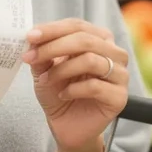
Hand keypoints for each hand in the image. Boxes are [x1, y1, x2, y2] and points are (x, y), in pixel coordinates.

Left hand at [25, 19, 129, 150]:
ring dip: (61, 70)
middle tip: (31, 57)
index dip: (53, 29)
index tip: (30, 36)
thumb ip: (42, 52)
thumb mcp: (45, 68)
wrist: (66, 125)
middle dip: (53, 47)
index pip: (77, 26)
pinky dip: (73, 89)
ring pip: (90, 60)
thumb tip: (33, 38)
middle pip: (85, 40)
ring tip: (46, 80)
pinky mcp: (119, 97)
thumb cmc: (59, 92)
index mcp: (99, 39)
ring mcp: (120, 75)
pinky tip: (63, 95)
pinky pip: (95, 86)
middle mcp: (114, 53)